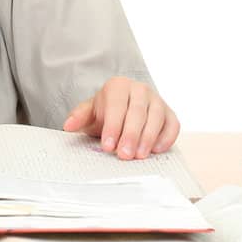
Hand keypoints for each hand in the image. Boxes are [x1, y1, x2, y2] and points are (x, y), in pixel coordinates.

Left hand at [62, 76, 179, 159]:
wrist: (123, 108)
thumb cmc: (105, 111)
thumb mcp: (90, 112)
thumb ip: (79, 117)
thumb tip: (68, 125)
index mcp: (118, 85)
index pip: (116, 106)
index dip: (112, 127)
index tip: (107, 146)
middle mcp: (140, 89)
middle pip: (137, 112)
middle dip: (130, 135)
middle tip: (124, 155)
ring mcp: (157, 100)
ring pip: (156, 117)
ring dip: (148, 138)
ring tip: (139, 156)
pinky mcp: (170, 113)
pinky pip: (172, 124)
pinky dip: (167, 137)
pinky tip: (157, 150)